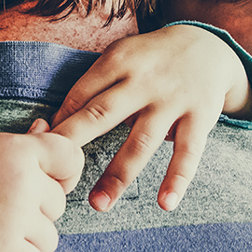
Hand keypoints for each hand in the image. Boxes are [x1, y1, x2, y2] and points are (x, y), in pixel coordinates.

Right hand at [0, 120, 83, 251]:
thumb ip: (21, 142)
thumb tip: (46, 125)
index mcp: (21, 152)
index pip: (73, 160)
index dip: (65, 176)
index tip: (46, 186)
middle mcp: (24, 182)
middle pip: (59, 206)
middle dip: (38, 214)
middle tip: (4, 212)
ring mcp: (16, 218)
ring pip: (50, 240)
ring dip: (30, 243)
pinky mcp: (4, 251)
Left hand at [49, 24, 251, 212]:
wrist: (208, 46)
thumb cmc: (150, 59)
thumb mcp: (121, 56)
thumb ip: (93, 86)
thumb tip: (53, 125)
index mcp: (118, 61)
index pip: (80, 96)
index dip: (59, 125)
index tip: (42, 152)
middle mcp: (143, 81)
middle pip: (101, 115)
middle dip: (74, 144)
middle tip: (54, 176)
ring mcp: (172, 100)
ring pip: (141, 142)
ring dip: (118, 176)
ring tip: (98, 204)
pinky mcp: (199, 118)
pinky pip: (188, 153)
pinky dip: (177, 179)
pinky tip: (165, 204)